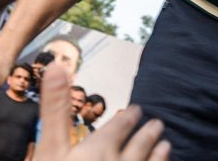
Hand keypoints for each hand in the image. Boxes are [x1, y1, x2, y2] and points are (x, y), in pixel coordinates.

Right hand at [35, 64, 170, 160]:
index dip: (128, 118)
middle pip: (140, 146)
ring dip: (159, 155)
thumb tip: (57, 65)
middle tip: (158, 124)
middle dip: (148, 133)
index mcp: (99, 150)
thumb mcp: (50, 151)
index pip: (119, 128)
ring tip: (166, 146)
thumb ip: (55, 111)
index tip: (136, 110)